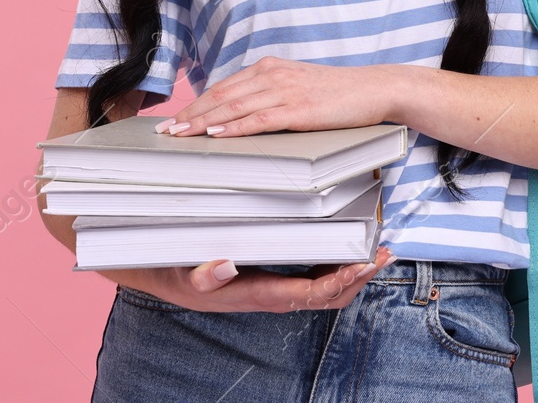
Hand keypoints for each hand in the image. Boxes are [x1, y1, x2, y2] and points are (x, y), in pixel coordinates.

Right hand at [101, 245, 396, 312]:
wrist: (153, 271)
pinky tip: (345, 242)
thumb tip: (224, 265)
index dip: (338, 280)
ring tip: (375, 248)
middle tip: (384, 253)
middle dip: (356, 278)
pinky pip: (309, 275)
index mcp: (251, 293)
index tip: (364, 264)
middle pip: (324, 295)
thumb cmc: (170, 268)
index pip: (306, 293)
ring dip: (350, 271)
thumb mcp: (180, 272)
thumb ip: (202, 274)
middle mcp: (267, 293)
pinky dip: (333, 262)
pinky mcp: (269, 274)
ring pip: (320, 287)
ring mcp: (270, 285)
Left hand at [158, 57, 399, 137]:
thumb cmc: (337, 93)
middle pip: (221, 97)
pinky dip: (234, 129)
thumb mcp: (297, 87)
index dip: (195, 105)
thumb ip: (269, 96)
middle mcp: (272, 74)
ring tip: (180, 136)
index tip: (174, 120)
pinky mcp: (298, 110)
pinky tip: (216, 136)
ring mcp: (285, 91)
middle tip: (165, 132)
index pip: (222, 88)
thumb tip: (239, 118)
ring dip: (203, 123)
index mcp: (269, 67)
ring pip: (233, 108)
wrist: (375, 89)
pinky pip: (259, 120)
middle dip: (190, 115)